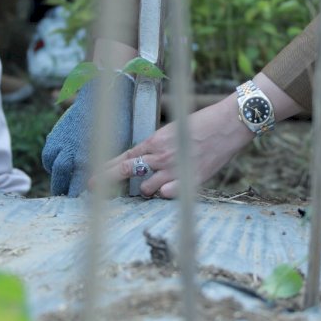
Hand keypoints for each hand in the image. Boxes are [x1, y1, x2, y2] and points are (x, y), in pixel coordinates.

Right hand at [42, 74, 134, 195]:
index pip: (79, 186)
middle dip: (65, 190)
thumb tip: (106, 183)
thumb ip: (107, 166)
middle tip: (69, 197)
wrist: (99, 98)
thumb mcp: (115, 147)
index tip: (85, 203)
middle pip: (62, 180)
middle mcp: (70, 152)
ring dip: (56, 176)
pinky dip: (52, 162)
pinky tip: (59, 166)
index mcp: (87, 158)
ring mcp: (60, 143)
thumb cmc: (114, 122)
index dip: (81, 196)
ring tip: (62, 183)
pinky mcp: (54, 135)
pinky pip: (48, 155)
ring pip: (52, 167)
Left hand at [92, 95, 253, 197]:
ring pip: (146, 189)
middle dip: (107, 180)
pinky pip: (168, 195)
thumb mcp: (173, 131)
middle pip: (127, 172)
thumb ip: (156, 147)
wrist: (228, 125)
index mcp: (155, 141)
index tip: (92, 178)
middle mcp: (161, 156)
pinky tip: (171, 188)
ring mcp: (175, 169)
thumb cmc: (202, 125)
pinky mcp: (190, 181)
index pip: (124, 157)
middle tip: (93, 188)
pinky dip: (166, 194)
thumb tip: (141, 160)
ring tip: (153, 184)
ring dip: (146, 189)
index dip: (106, 168)